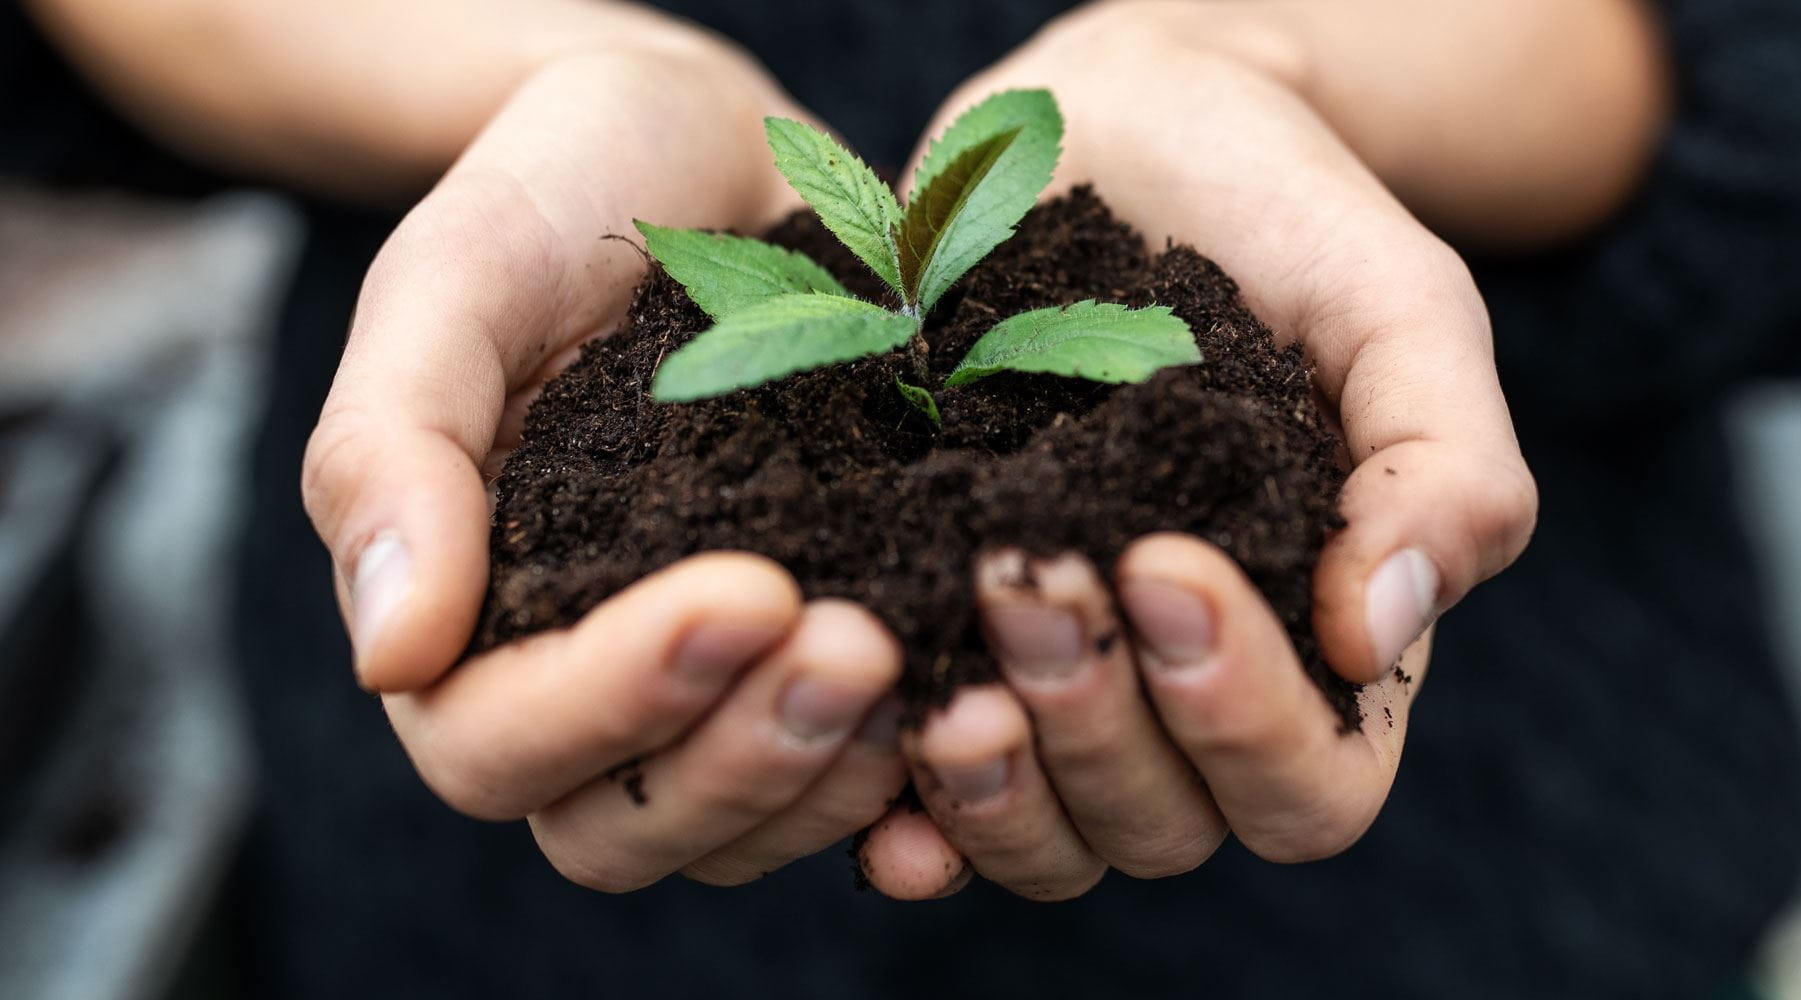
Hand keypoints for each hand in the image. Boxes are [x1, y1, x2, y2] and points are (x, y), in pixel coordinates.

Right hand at [302, 45, 907, 888]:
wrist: (706, 153)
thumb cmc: (558, 193)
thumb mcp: (455, 281)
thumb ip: (390, 453)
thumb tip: (391, 656)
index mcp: (465, 615)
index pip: (496, 744)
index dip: (613, 701)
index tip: (747, 591)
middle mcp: (580, 677)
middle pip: (623, 827)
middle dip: (745, 758)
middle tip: (862, 643)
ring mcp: (708, 686)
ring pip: (744, 829)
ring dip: (834, 775)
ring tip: (928, 656)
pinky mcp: (815, 657)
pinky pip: (853, 785)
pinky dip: (917, 785)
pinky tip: (985, 714)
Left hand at [859, 0, 1537, 899]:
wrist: (1120, 129)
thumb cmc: (1282, 218)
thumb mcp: (1398, 312)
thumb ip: (1443, 468)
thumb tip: (1382, 633)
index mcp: (1321, 648)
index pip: (1309, 785)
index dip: (1241, 716)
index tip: (1163, 562)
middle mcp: (1187, 698)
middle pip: (1161, 825)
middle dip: (1093, 721)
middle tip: (1022, 574)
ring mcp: (1062, 682)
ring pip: (1043, 835)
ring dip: (992, 783)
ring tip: (939, 678)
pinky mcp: (943, 644)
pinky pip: (918, 788)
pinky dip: (896, 806)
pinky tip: (864, 753)